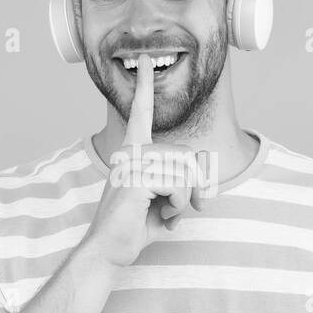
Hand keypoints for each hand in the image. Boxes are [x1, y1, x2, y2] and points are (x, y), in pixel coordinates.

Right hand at [81, 55, 209, 268]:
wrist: (109, 250)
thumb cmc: (135, 228)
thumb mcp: (164, 204)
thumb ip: (180, 188)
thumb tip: (203, 189)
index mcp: (133, 152)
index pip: (140, 114)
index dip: (144, 88)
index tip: (145, 62)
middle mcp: (130, 152)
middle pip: (185, 155)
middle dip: (197, 185)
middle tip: (193, 208)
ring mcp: (131, 164)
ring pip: (185, 171)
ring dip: (185, 199)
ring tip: (169, 214)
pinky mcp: (136, 179)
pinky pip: (178, 185)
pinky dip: (179, 206)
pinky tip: (164, 217)